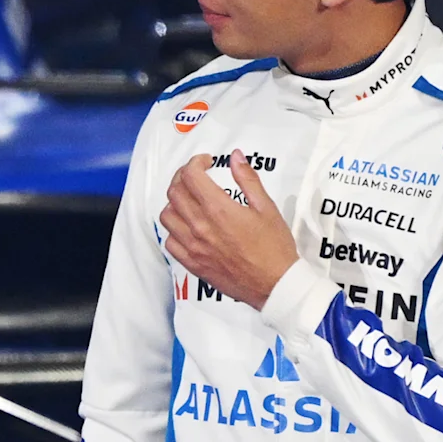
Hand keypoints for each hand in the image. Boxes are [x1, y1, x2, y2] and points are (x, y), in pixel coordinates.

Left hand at [160, 146, 299, 307]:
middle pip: (174, 192)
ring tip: (190, 199)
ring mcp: (193, 247)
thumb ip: (248, 179)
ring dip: (175, 202)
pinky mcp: (192, 263)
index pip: (191, 176)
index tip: (206, 162)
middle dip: (183, 177)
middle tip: (197, 176)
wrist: (275, 284)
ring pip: (167, 215)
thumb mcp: (266, 208)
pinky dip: (174, 229)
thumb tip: (236, 156)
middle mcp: (200, 227)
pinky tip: (188, 226)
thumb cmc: (274, 247)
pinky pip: (170, 242)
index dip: (195, 162)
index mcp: (219, 210)